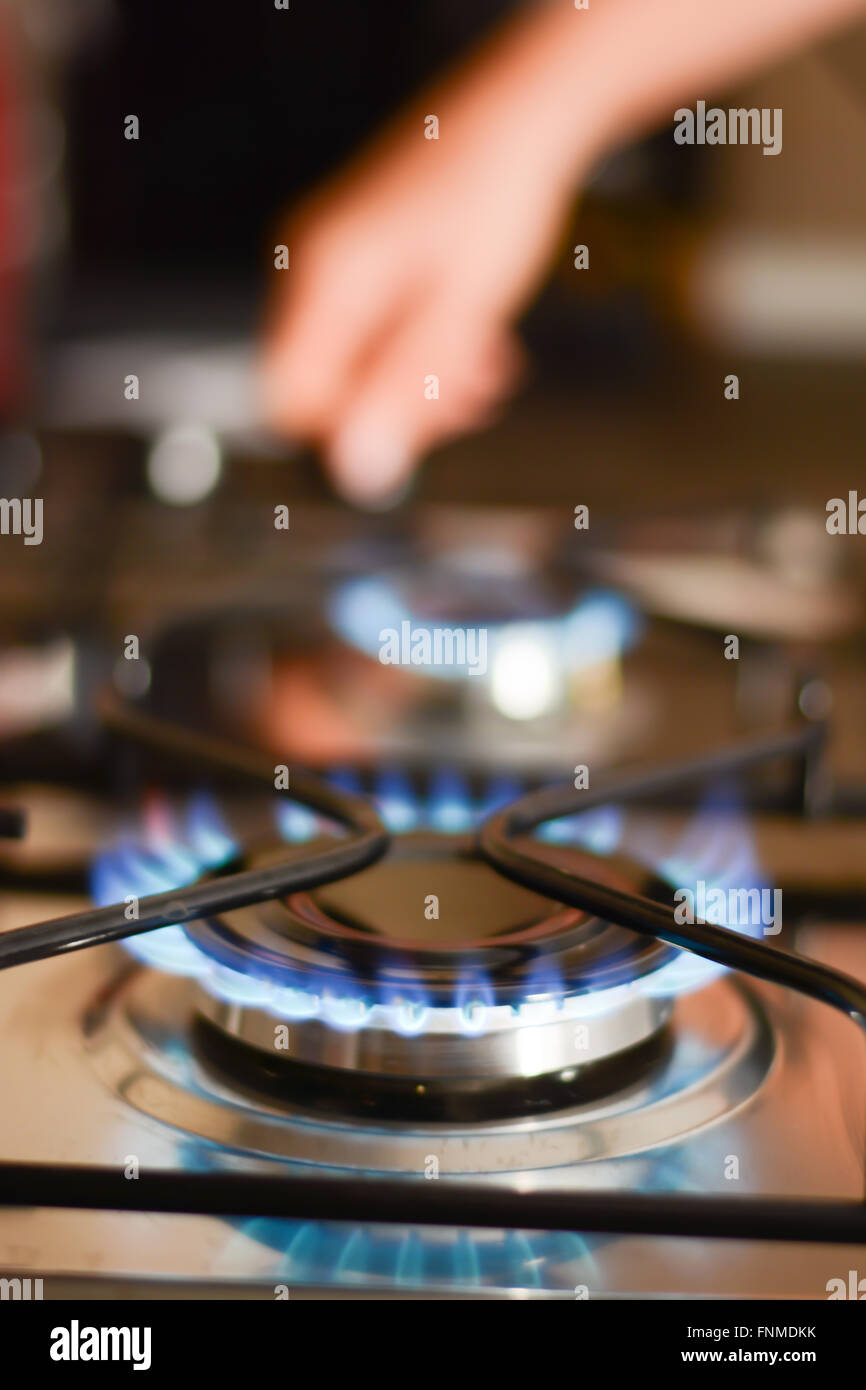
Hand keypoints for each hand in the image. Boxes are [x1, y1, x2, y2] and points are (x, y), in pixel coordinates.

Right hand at [261, 30, 580, 506]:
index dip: (351, 433)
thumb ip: (403, 393)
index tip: (419, 434)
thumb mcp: (460, 313)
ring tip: (486, 374)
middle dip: (399, 406)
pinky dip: (424, 347)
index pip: (292, 399)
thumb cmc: (495, 201)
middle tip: (471, 402)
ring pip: (360, 360)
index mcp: (324, 282)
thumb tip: (358, 473)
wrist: (522, 115)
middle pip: (328, 384)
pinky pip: (376, 328)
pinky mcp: (363, 257)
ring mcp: (335, 261)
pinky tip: (478, 346)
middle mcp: (312, 269)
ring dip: (422, 381)